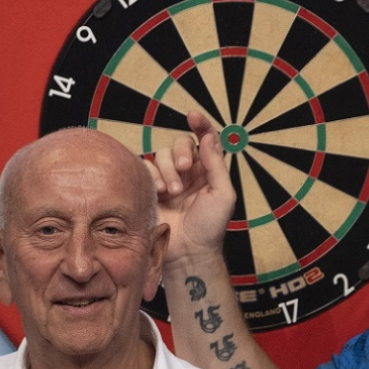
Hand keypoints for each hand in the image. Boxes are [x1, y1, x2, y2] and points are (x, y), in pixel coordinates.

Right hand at [148, 109, 235, 278]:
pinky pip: (145, 168)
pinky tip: (158, 191)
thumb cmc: (210, 228)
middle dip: (180, 153)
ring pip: (161, 154)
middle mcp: (187, 172)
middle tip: (184, 169)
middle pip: (179, 144)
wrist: (188, 252)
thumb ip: (216, 164)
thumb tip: (209, 137)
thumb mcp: (223, 195)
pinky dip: (151, 175)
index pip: (204, 139)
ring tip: (172, 192)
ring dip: (167, 169)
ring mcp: (167, 180)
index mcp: (207, 171)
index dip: (200, 124)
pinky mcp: (150, 189)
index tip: (193, 116)